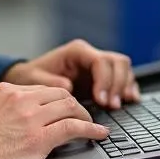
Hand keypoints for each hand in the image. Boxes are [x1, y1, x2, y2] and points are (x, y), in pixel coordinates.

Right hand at [0, 83, 108, 158]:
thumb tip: (6, 115)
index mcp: (5, 92)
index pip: (41, 89)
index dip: (57, 100)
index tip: (63, 108)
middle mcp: (20, 99)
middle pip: (59, 94)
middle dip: (74, 105)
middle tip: (82, 116)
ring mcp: (31, 118)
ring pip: (70, 107)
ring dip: (85, 116)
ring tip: (92, 126)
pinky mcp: (39, 139)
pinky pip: (74, 128)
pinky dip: (91, 130)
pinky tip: (99, 134)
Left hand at [4, 40, 137, 110]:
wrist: (29, 78)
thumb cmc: (31, 77)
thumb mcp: (34, 79)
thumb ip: (50, 82)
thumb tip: (68, 86)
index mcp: (76, 52)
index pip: (100, 61)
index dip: (104, 80)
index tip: (101, 100)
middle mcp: (90, 55)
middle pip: (117, 62)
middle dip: (117, 84)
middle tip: (111, 106)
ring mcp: (98, 65)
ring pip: (123, 68)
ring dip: (124, 87)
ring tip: (117, 106)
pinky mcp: (102, 77)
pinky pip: (123, 78)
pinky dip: (128, 88)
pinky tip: (130, 100)